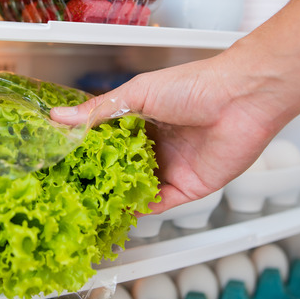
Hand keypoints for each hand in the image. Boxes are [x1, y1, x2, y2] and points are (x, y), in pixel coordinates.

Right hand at [51, 55, 279, 214]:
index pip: (106, 140)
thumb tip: (59, 118)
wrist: (240, 98)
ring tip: (86, 205)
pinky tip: (118, 213)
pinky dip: (139, 210)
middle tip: (68, 189)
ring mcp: (170, 167)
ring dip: (116, 196)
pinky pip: (159, 203)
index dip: (85, 151)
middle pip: (120, 167)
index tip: (60, 162)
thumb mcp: (136, 93)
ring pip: (136, 188)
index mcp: (140, 119)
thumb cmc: (192, 86)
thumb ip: (98, 111)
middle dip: (98, 178)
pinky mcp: (187, 187)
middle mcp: (154, 145)